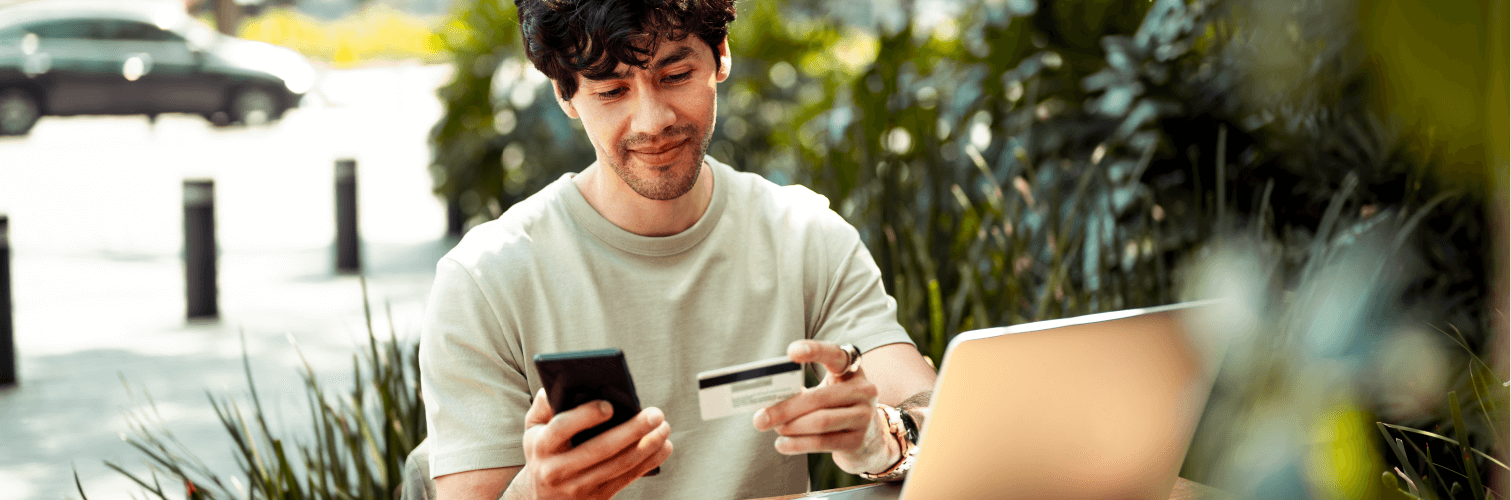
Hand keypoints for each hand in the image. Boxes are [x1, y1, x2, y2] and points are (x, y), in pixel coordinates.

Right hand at [503, 389, 672, 499]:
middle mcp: (557, 470)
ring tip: (664, 428)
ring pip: (618, 466)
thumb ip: (544, 405)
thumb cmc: (542, 452)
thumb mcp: (532, 429)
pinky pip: (627, 479)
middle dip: (632, 430)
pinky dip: (649, 462)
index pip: (562, 428)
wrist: (541, 498)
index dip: (586, 416)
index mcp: (541, 446)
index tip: (610, 405)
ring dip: (647, 446)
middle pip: (600, 449)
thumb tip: (565, 380)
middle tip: (655, 414)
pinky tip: (663, 447)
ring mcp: (578, 487)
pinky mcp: (596, 498)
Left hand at [751, 340, 899, 475]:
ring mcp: (864, 416)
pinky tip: (782, 445)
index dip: (815, 350)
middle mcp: (863, 390)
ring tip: (773, 429)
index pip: (835, 354)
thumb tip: (767, 403)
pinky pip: (822, 442)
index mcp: (852, 370)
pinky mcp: (858, 440)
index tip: (791, 352)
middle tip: (760, 418)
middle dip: (785, 408)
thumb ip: (803, 391)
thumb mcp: (826, 392)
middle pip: (818, 397)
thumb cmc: (836, 408)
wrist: (869, 439)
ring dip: (790, 427)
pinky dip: (798, 444)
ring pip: (820, 421)